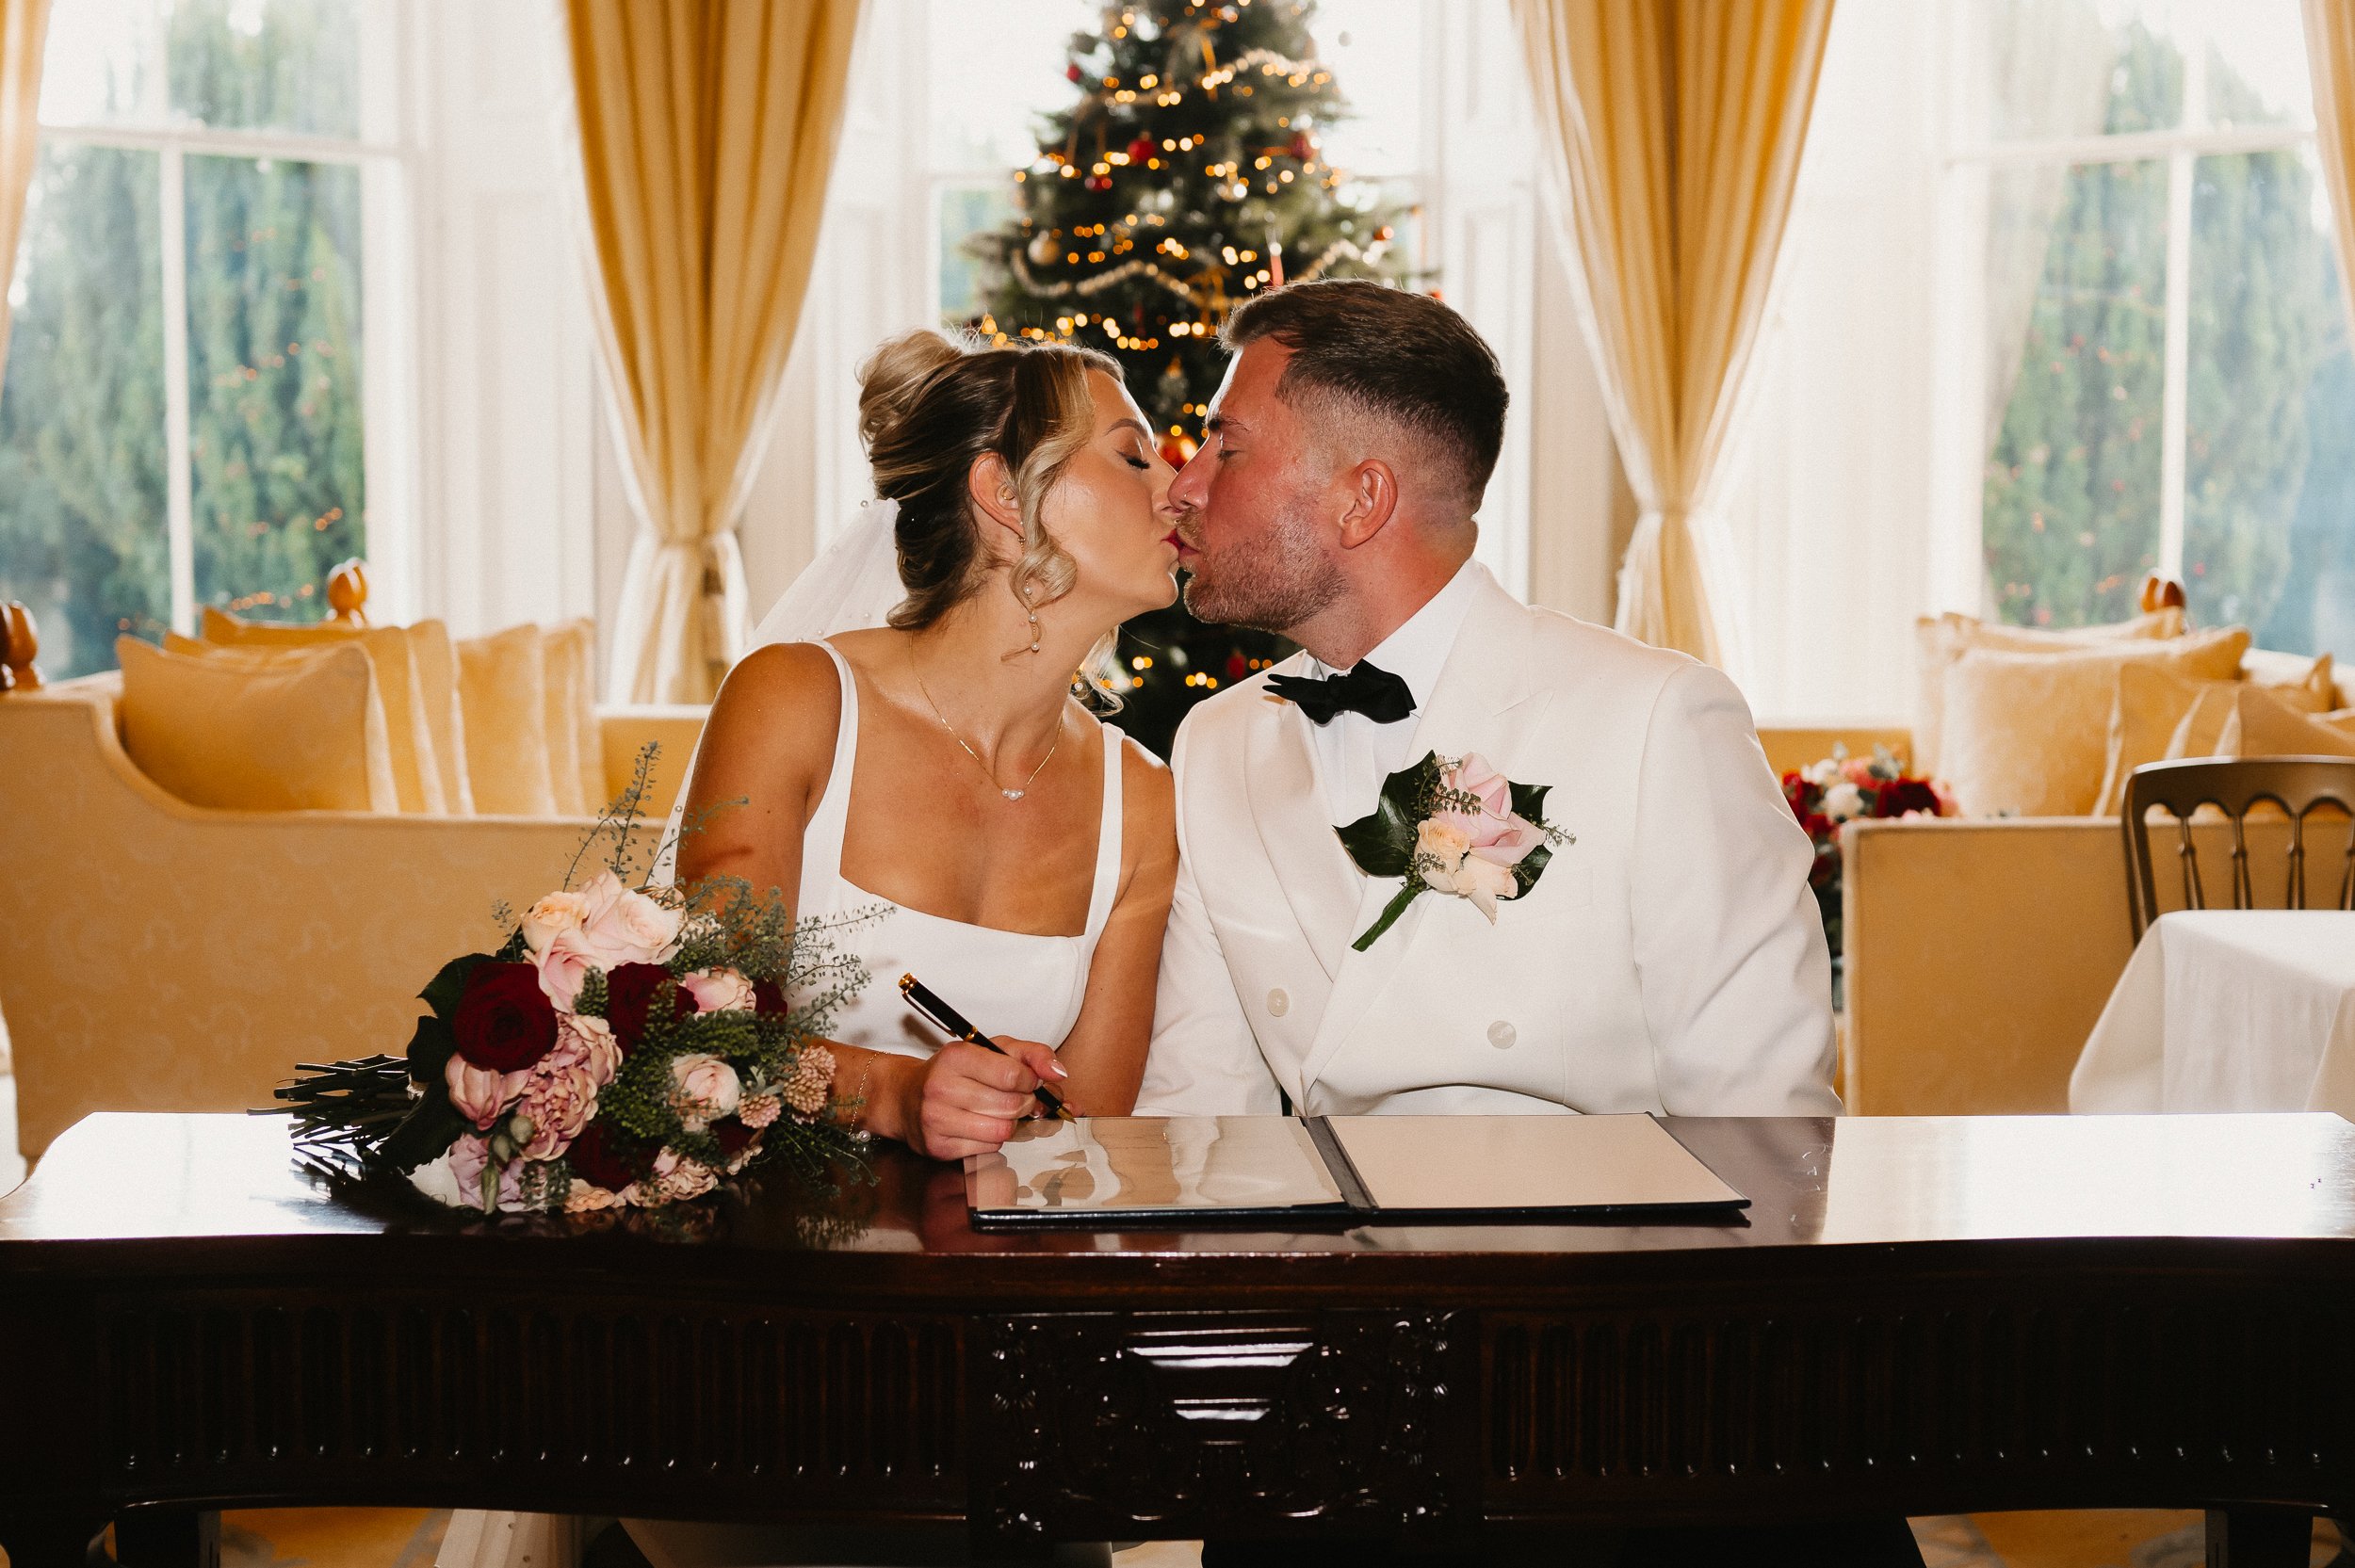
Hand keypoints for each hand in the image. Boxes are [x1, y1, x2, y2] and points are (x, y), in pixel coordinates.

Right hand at [905, 1035, 1067, 1159]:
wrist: (906, 1097)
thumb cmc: (956, 1072)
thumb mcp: (992, 1050)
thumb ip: (1032, 1054)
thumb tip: (1060, 1073)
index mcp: (956, 1056)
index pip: (1013, 1075)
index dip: (1030, 1080)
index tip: (1026, 1080)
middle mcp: (942, 1087)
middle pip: (1011, 1106)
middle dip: (1024, 1103)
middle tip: (1016, 1098)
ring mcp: (937, 1120)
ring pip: (1002, 1131)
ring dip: (1009, 1123)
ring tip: (997, 1112)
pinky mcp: (938, 1147)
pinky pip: (988, 1150)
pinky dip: (992, 1140)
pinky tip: (979, 1126)